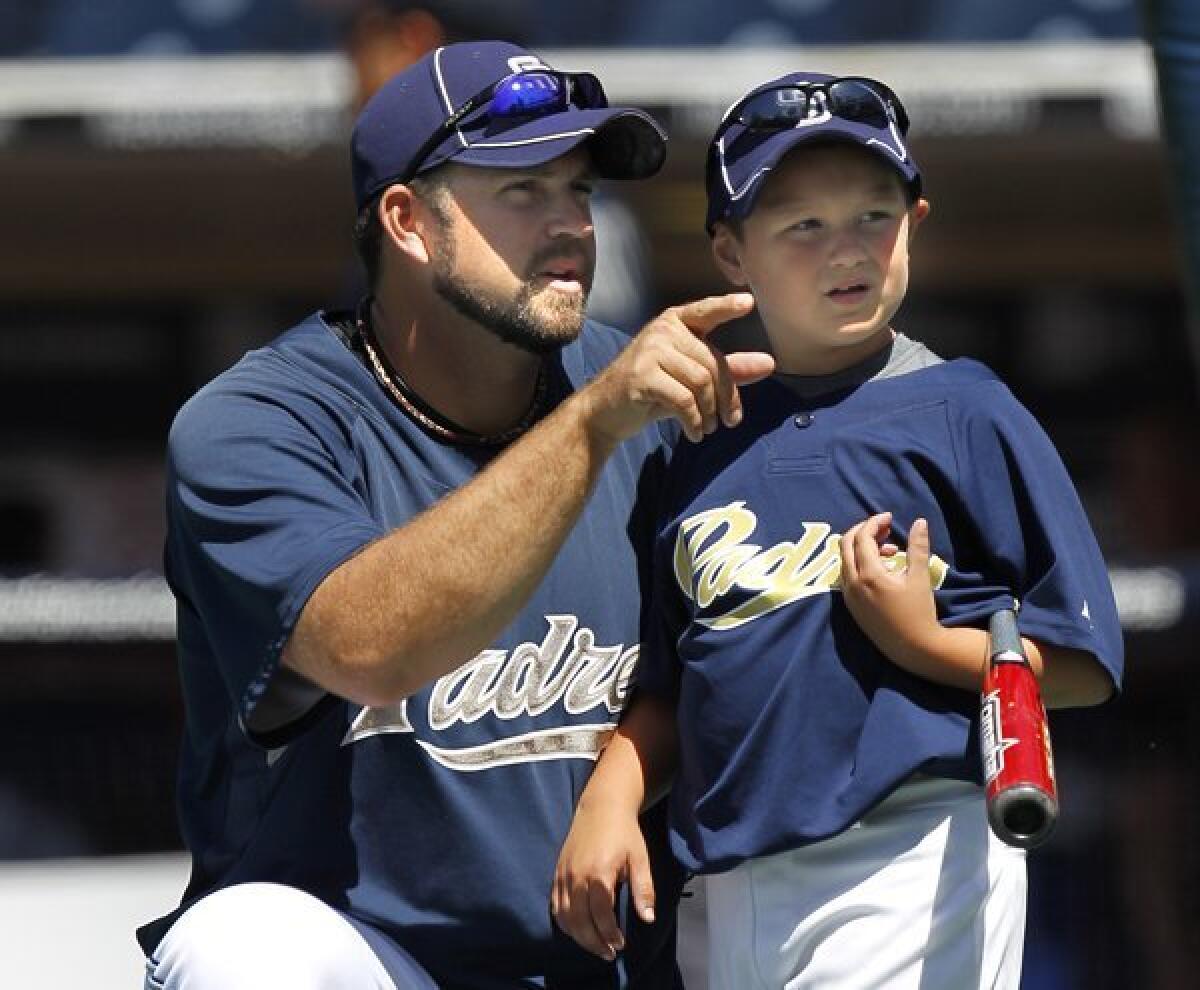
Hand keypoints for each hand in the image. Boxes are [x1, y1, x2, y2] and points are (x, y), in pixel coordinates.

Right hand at [551, 801, 655, 960]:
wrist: (601, 806)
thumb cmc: (624, 833)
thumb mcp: (640, 859)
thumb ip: (643, 889)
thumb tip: (647, 918)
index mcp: (599, 873)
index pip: (601, 915)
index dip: (610, 934)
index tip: (620, 944)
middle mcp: (577, 876)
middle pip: (580, 921)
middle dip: (594, 942)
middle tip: (608, 953)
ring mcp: (564, 875)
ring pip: (565, 917)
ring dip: (579, 937)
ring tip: (595, 945)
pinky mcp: (557, 872)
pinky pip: (556, 905)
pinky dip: (564, 922)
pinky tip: (578, 930)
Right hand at [581, 293, 774, 445]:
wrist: (604, 413)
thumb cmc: (650, 393)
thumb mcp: (691, 379)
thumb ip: (729, 370)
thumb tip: (769, 364)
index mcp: (674, 323)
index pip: (705, 311)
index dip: (726, 306)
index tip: (748, 303)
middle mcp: (662, 331)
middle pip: (712, 361)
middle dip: (726, 396)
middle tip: (730, 420)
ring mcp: (650, 351)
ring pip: (700, 381)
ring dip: (710, 412)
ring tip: (708, 428)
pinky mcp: (642, 376)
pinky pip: (683, 400)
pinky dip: (694, 422)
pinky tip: (694, 434)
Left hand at [839, 514, 939, 667]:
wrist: (912, 647)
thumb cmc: (918, 611)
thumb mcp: (919, 577)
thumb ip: (917, 547)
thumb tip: (919, 522)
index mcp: (868, 575)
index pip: (862, 538)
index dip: (874, 523)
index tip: (889, 517)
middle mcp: (852, 583)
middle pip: (846, 545)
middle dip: (864, 532)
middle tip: (885, 528)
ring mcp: (849, 595)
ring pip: (846, 560)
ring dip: (863, 548)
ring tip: (891, 551)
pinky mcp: (851, 605)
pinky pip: (848, 575)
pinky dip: (860, 564)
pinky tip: (883, 568)